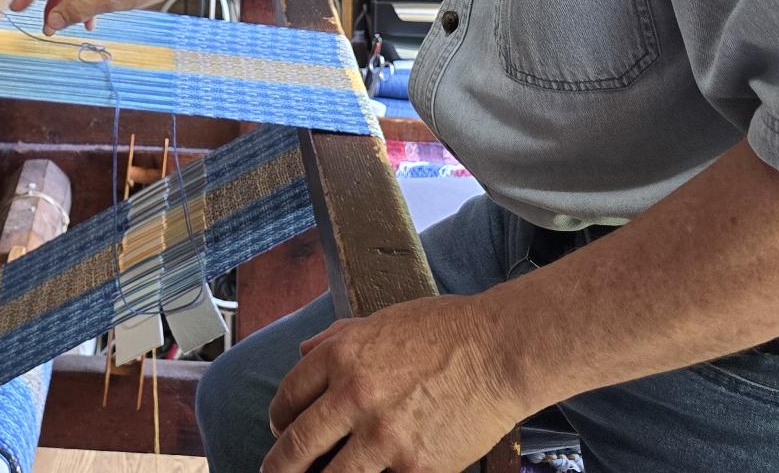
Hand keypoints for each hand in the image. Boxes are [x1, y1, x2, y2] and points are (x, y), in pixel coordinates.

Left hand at [264, 297, 525, 472]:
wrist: (499, 352)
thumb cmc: (446, 330)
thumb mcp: (381, 320)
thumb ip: (338, 338)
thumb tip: (303, 351)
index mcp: (341, 356)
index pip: (289, 396)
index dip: (279, 418)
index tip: (279, 428)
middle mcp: (354, 396)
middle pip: (297, 444)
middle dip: (279, 466)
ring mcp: (383, 437)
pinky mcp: (415, 468)